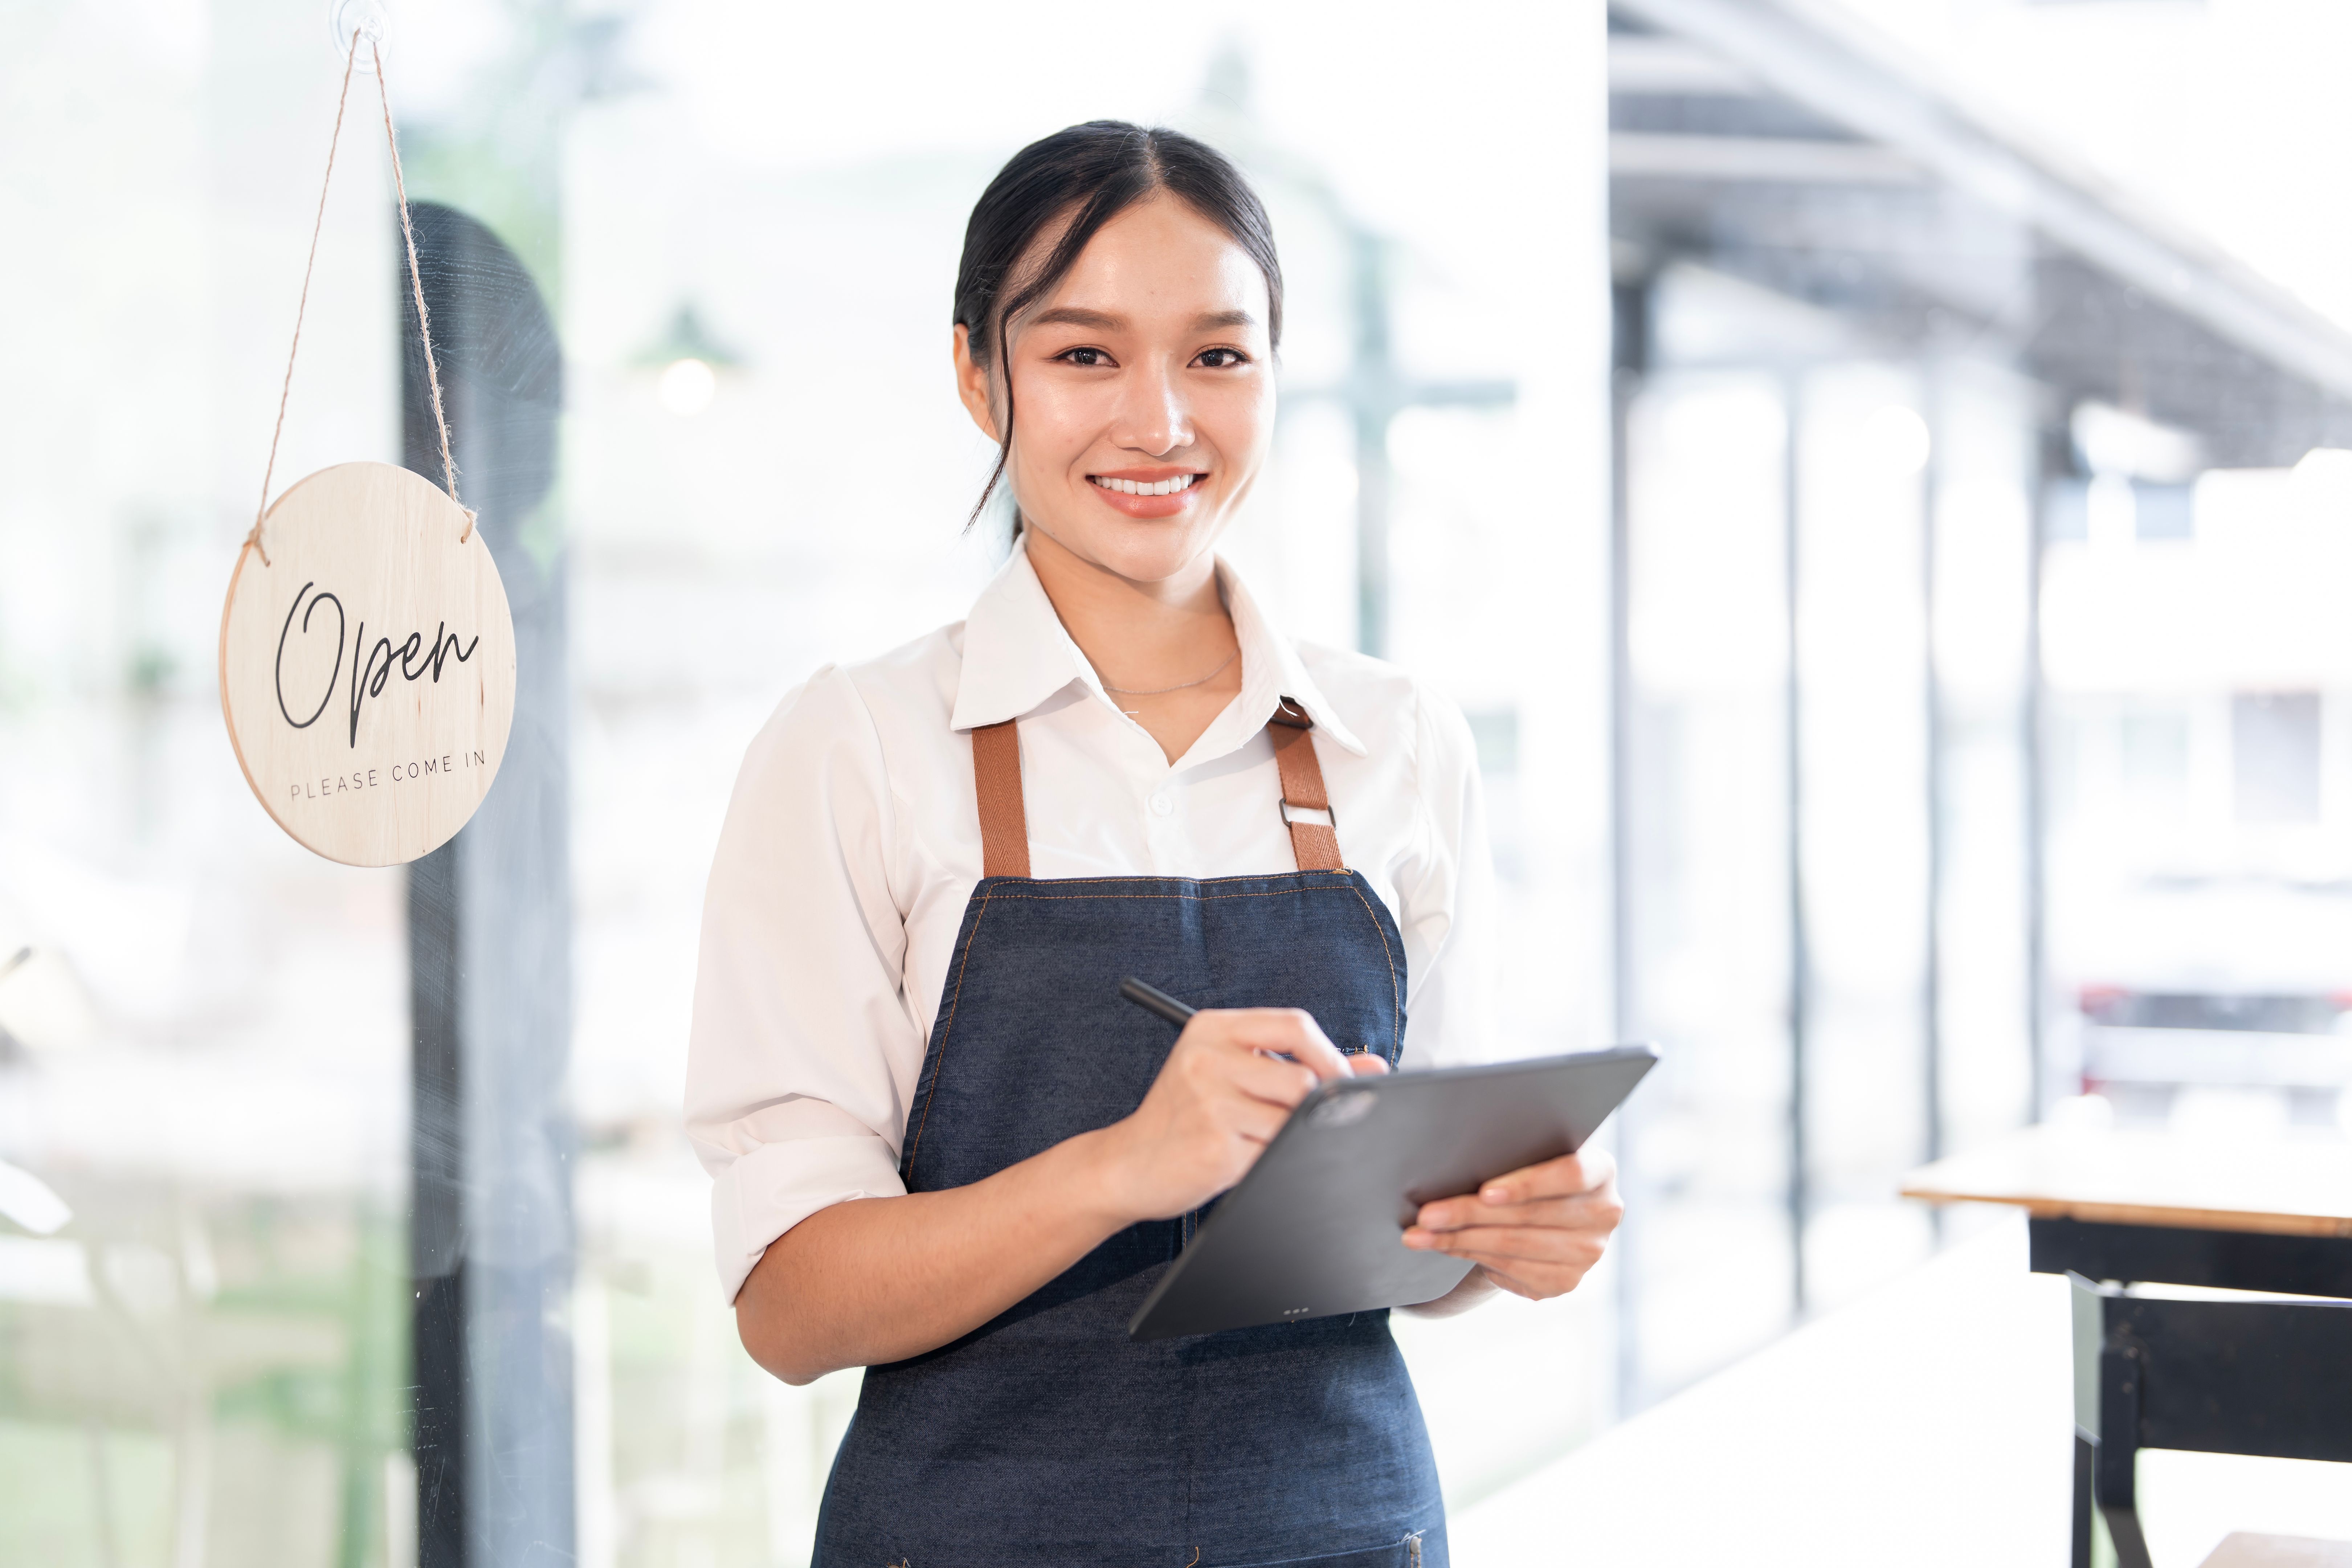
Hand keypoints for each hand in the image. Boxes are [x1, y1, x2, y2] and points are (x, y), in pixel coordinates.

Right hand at [1094, 1009, 1382, 1223]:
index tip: (1342, 1080)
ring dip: (1293, 1135)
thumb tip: (1373, 1068)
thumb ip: (1299, 1063)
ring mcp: (1209, 1102)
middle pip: (1302, 1077)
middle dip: (1316, 1106)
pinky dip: (1274, 1161)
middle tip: (1305, 1121)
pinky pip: (1275, 1154)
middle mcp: (1207, 1058)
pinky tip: (1245, 1158)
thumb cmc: (1186, 1116)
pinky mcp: (1214, 1146)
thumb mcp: (1231, 1073)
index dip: (1329, 1054)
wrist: (1128, 1163)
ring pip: (1294, 1119)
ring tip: (1263, 1138)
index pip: (1294, 1024)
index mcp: (1211, 1028)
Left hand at [1401, 1149, 1622, 1300]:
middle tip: (1426, 1215)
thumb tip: (1449, 1161)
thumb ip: (1512, 1151)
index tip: (1485, 1192)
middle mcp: (1603, 1214)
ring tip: (1420, 1235)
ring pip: (1513, 1246)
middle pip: (1530, 1216)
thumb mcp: (1531, 1152)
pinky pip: (1510, 1269)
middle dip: (1469, 1214)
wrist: (1544, 1210)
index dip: (1527, 1184)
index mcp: (1601, 1171)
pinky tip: (1443, 1246)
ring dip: (1458, 1240)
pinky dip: (1470, 1256)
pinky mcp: (1565, 1281)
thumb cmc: (1530, 1168)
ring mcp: (1588, 1253)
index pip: (1570, 1175)